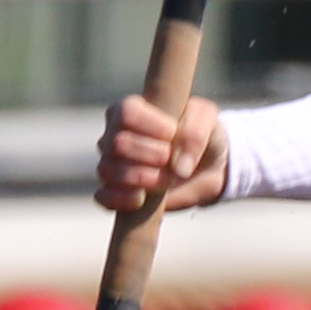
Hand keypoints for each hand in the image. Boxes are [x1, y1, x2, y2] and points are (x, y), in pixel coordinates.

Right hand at [97, 91, 225, 213]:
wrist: (207, 168)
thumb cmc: (202, 134)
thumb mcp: (208, 121)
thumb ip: (196, 133)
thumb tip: (179, 167)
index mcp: (129, 109)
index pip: (125, 112)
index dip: (150, 126)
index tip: (172, 133)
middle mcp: (113, 135)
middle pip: (117, 144)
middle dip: (150, 155)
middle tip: (171, 159)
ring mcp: (110, 164)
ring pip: (108, 170)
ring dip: (142, 178)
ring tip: (167, 179)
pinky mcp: (114, 193)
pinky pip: (102, 197)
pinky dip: (120, 200)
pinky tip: (142, 199)